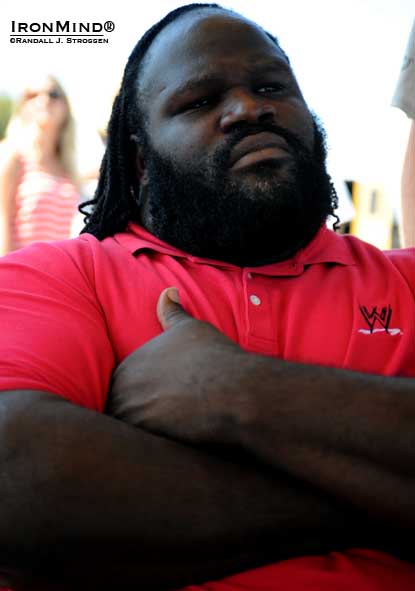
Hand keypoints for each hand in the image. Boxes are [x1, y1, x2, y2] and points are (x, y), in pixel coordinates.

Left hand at [107, 287, 251, 444]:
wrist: (233, 391)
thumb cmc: (213, 358)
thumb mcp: (190, 329)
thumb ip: (172, 313)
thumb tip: (168, 291)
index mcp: (127, 366)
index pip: (123, 389)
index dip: (141, 399)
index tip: (161, 405)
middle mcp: (121, 388)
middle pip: (121, 410)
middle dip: (137, 418)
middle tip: (164, 425)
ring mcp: (130, 413)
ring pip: (126, 430)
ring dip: (139, 434)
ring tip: (167, 439)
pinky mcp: (143, 438)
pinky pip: (136, 449)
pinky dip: (147, 449)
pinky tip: (169, 449)